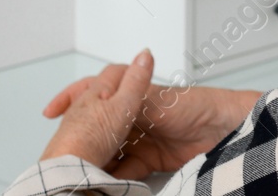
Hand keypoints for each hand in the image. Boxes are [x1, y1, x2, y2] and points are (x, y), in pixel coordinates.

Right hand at [43, 60, 257, 177]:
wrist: (227, 128)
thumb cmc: (198, 104)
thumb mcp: (156, 101)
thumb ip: (127, 100)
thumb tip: (100, 92)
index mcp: (133, 94)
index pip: (96, 93)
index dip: (72, 99)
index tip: (50, 113)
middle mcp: (133, 115)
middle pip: (98, 128)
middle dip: (81, 141)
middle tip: (62, 155)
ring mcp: (141, 139)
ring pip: (108, 152)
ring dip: (95, 162)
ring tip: (77, 174)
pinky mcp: (150, 161)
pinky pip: (124, 172)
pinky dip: (113, 179)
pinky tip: (102, 185)